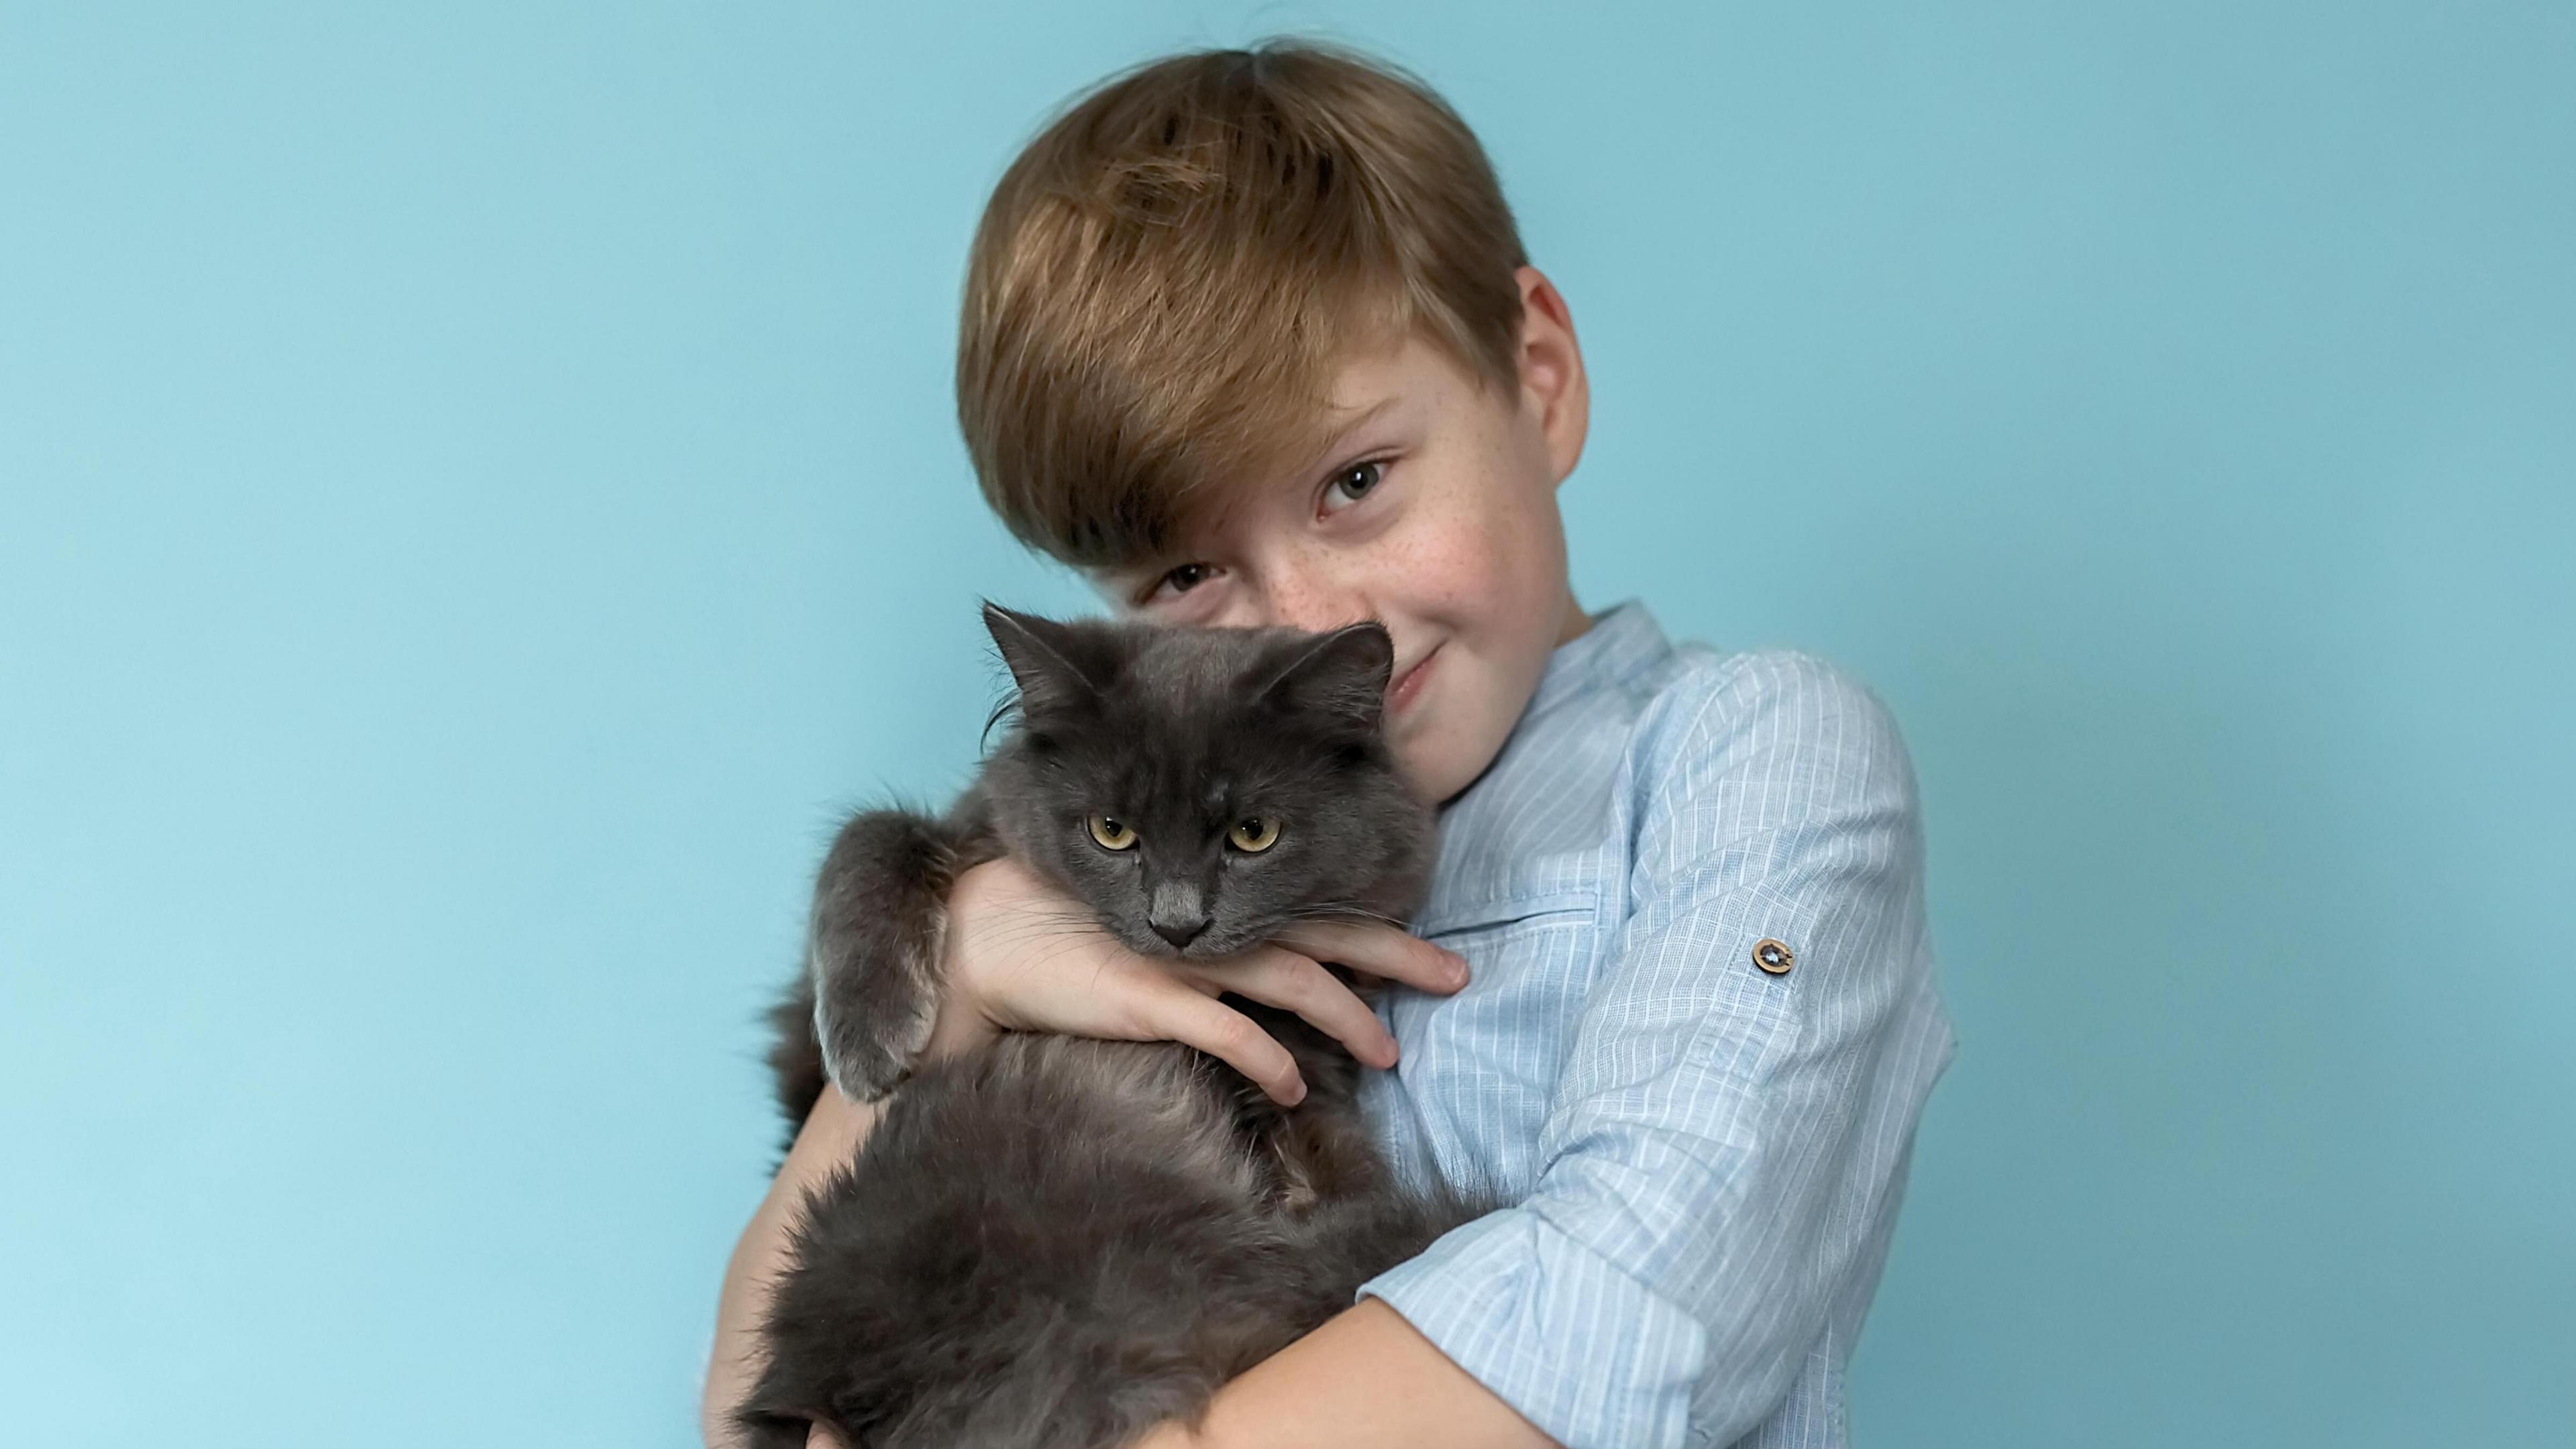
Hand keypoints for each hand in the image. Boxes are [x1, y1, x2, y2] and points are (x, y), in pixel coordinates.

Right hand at [925, 854, 1468, 1103]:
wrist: (988, 938)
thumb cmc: (1074, 937)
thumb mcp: (1161, 940)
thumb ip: (1220, 962)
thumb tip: (1286, 989)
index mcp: (1224, 910)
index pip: (1322, 916)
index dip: (1383, 934)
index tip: (1436, 960)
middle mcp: (1217, 927)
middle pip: (1329, 937)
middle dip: (1399, 958)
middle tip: (1460, 978)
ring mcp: (1186, 959)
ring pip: (1291, 980)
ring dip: (1347, 1016)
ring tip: (1390, 1052)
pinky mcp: (1149, 994)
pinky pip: (1221, 1031)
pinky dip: (1264, 1059)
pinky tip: (1295, 1089)